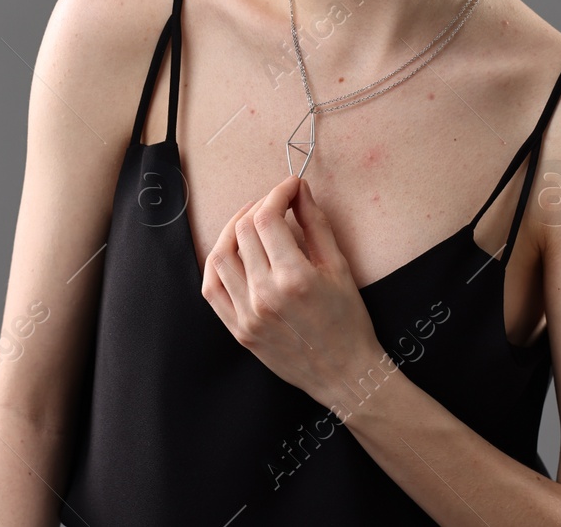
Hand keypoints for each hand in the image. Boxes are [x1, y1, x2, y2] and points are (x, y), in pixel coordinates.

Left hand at [200, 174, 385, 409]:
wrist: (344, 373)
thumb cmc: (348, 321)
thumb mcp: (340, 267)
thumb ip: (316, 224)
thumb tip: (299, 191)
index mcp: (294, 278)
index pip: (268, 218)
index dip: (277, 193)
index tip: (290, 187)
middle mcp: (264, 296)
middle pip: (243, 231)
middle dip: (259, 206)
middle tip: (276, 202)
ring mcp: (246, 315)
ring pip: (220, 256)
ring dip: (233, 230)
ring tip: (251, 222)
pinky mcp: (238, 330)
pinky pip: (211, 288)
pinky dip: (216, 262)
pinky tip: (231, 251)